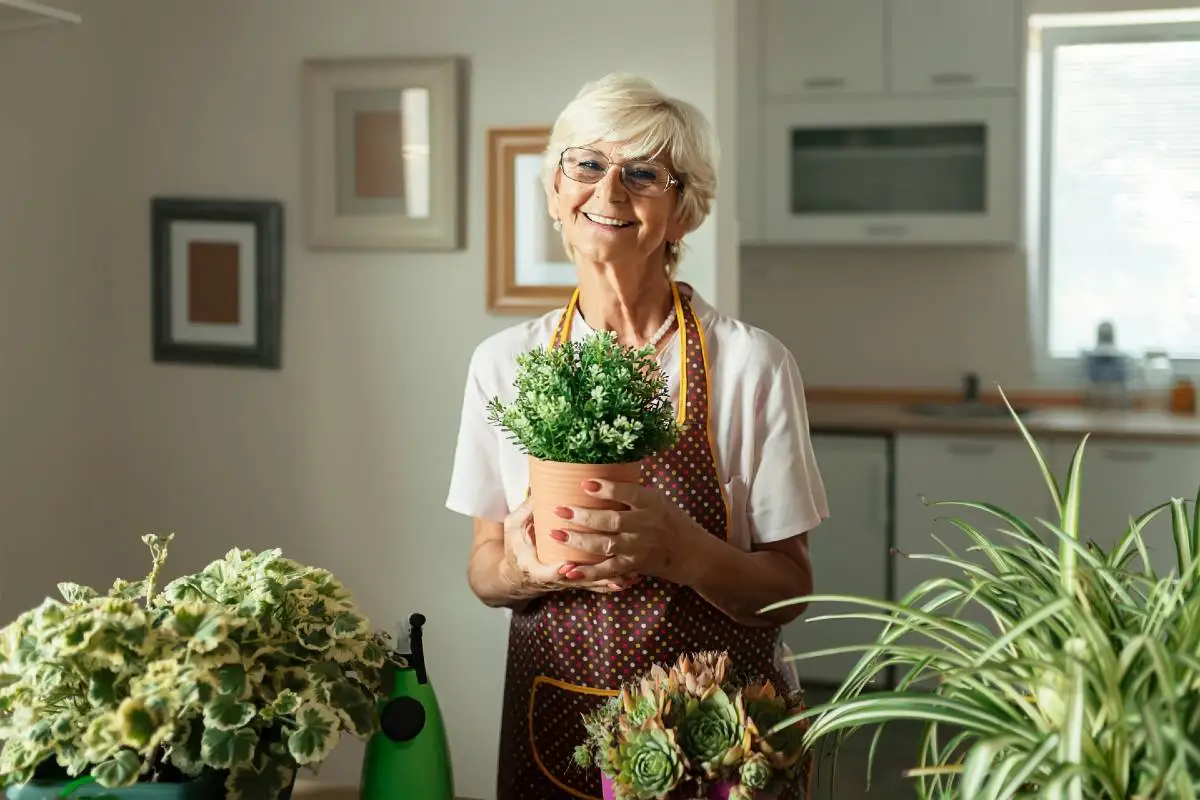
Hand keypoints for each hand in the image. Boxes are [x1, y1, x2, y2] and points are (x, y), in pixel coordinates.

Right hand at [502, 499, 638, 595]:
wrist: (518, 574)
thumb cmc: (516, 546)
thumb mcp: (513, 528)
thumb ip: (527, 511)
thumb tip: (542, 487)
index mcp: (532, 568)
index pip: (546, 573)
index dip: (558, 571)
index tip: (569, 564)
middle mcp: (553, 580)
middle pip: (575, 580)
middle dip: (593, 573)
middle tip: (611, 565)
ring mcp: (567, 582)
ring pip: (590, 584)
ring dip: (609, 580)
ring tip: (629, 576)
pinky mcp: (577, 582)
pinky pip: (596, 584)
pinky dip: (612, 583)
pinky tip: (631, 579)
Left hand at [546, 479, 701, 585]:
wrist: (693, 553)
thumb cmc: (670, 520)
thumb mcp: (658, 500)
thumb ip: (633, 493)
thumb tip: (598, 474)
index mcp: (652, 503)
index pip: (630, 493)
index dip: (607, 489)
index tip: (585, 483)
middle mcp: (647, 525)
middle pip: (612, 521)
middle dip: (583, 516)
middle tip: (559, 510)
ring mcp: (641, 548)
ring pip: (606, 546)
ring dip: (579, 541)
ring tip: (556, 534)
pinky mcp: (635, 566)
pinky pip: (609, 571)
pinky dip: (589, 573)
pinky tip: (570, 571)